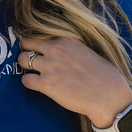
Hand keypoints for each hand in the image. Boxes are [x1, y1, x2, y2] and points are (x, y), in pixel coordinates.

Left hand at [15, 35, 131, 127]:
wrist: (109, 98)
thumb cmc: (107, 78)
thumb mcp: (91, 53)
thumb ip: (74, 49)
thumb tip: (66, 52)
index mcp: (68, 40)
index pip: (40, 34)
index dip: (36, 43)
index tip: (36, 49)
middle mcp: (56, 49)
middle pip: (26, 43)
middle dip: (26, 51)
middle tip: (29, 60)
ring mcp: (50, 66)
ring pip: (21, 60)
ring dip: (25, 67)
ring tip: (33, 73)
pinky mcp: (46, 83)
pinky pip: (25, 79)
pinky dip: (28, 83)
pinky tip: (37, 86)